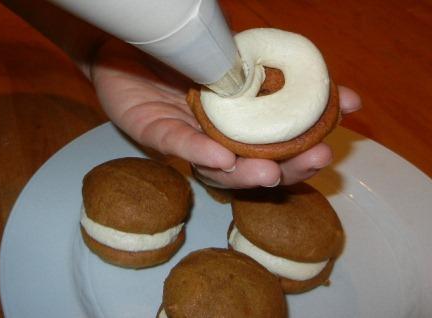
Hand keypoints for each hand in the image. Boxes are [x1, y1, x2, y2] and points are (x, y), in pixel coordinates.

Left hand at [91, 38, 360, 188]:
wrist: (128, 42)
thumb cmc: (182, 51)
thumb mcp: (229, 51)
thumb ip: (259, 62)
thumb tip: (305, 64)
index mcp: (238, 122)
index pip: (279, 137)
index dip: (314, 129)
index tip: (349, 112)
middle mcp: (216, 138)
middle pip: (255, 165)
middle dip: (290, 167)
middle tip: (319, 158)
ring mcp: (186, 138)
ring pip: (218, 168)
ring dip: (246, 172)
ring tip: (271, 172)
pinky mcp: (154, 130)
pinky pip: (177, 144)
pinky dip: (199, 151)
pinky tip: (221, 156)